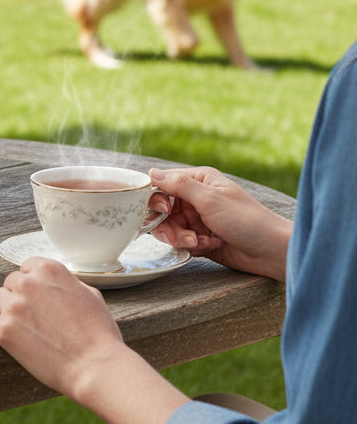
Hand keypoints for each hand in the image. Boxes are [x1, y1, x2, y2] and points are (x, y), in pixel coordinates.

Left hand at [0, 257, 127, 400]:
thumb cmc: (98, 334)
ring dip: (7, 311)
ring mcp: (14, 305)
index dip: (33, 285)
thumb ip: (65, 282)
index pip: (26, 267)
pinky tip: (7, 333)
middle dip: (21, 298)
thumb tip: (54, 284)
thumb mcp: (89, 293)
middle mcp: (28, 283)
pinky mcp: (4, 330)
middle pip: (11, 283)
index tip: (39, 299)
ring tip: (25, 329)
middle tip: (35, 318)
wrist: (95, 367)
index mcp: (49, 269)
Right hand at [148, 166, 291, 281]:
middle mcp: (195, 198)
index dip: (157, 199)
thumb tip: (151, 172)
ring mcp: (197, 219)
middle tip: (182, 235)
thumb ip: (179, 185)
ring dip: (179, 237)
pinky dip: (190, 245)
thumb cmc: (246, 220)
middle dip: (168, 225)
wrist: (271, 251)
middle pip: (162, 210)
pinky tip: (208, 246)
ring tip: (196, 242)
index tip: (165, 211)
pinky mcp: (199, 238)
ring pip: (169, 228)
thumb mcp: (210, 199)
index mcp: (198, 181)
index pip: (163, 184)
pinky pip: (180, 241)